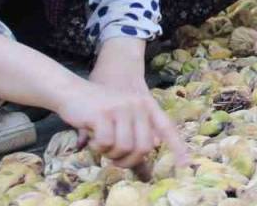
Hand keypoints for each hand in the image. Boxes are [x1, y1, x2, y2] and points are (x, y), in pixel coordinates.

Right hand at [59, 41, 188, 171]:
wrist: (71, 91)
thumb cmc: (96, 107)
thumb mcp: (122, 114)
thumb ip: (137, 129)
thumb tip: (152, 145)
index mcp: (146, 106)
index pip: (166, 127)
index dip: (177, 147)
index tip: (185, 165)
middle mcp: (138, 106)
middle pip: (144, 147)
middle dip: (128, 160)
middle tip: (115, 159)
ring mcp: (122, 108)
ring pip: (124, 147)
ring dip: (110, 153)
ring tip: (101, 145)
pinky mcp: (104, 114)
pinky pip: (106, 143)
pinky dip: (97, 147)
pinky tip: (91, 138)